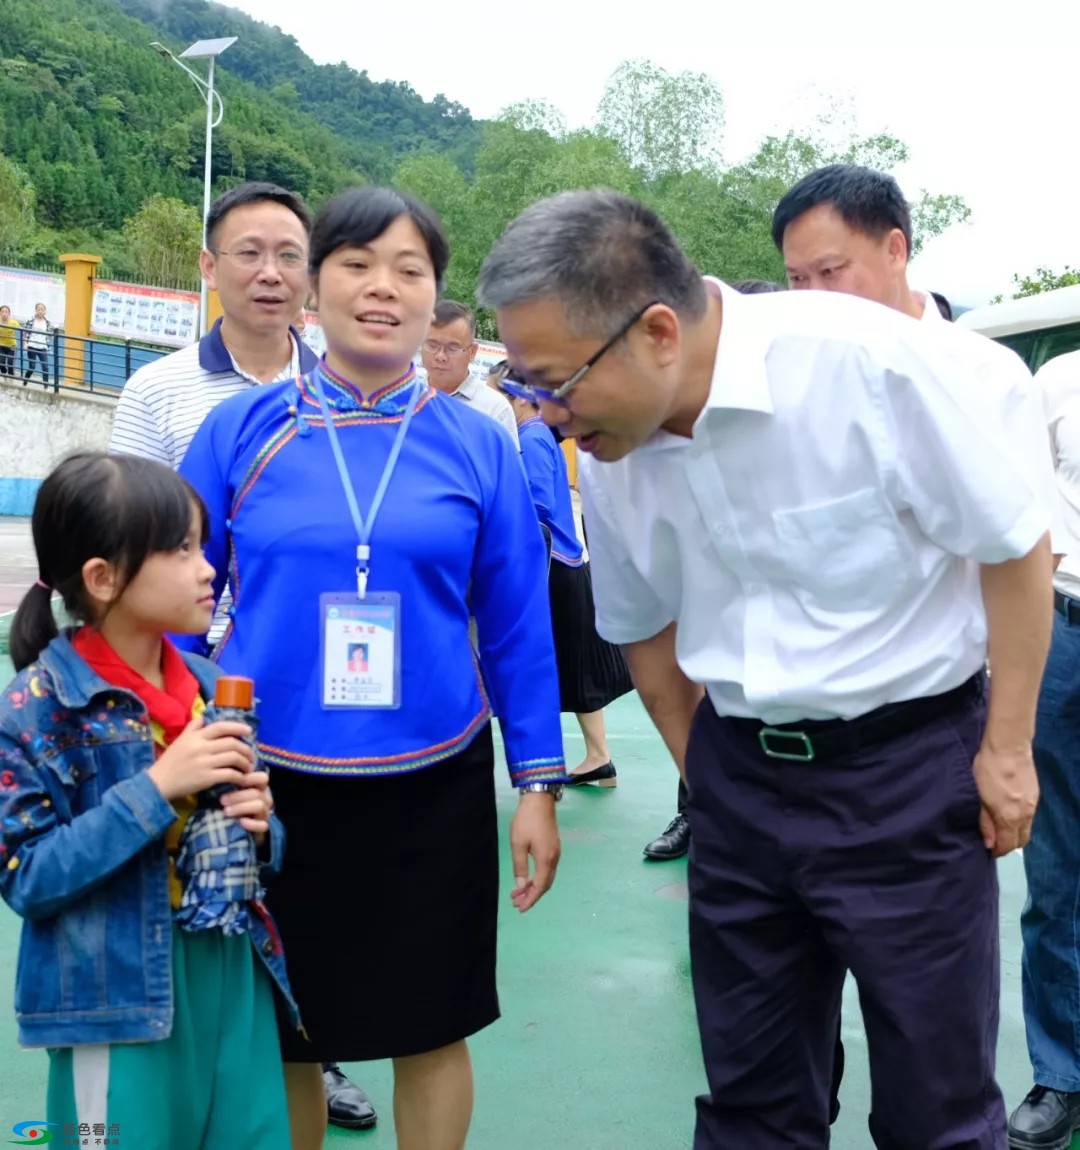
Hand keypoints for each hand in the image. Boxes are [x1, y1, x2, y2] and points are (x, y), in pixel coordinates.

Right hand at [147, 716, 254, 801]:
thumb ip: (193, 727)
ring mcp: (204, 763)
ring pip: (234, 758)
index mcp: (195, 737)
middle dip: (246, 749)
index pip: (221, 727)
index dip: (238, 727)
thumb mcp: (180, 740)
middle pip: (232, 743)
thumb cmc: (170, 761)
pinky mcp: (206, 778)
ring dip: (245, 763)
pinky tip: (241, 778)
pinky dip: (239, 776)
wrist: (158, 783)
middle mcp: (200, 748)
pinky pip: (229, 774)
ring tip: (248, 767)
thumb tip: (205, 715)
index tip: (249, 730)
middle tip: (251, 755)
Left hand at [221, 774, 272, 842]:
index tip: (232, 779)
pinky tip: (241, 823)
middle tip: (222, 800)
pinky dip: (252, 824)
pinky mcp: (262, 828)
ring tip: (226, 811)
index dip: (250, 778)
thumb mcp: (231, 791)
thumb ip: (231, 782)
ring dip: (242, 808)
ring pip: (260, 806)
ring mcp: (264, 813)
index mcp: (259, 787)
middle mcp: (264, 799)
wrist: (232, 828)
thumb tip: (222, 772)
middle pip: (258, 793)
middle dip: (239, 795)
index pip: (262, 778)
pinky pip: (263, 825)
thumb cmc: (230, 805)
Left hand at [510, 793, 560, 911]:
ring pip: (547, 877)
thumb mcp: (518, 844)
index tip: (520, 908)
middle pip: (546, 884)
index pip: (540, 887)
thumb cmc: (526, 821)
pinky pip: (548, 868)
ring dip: (534, 886)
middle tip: (516, 902)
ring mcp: (556, 852)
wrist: (540, 799)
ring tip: (519, 892)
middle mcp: (554, 858)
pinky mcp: (554, 846)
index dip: (530, 899)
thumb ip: (520, 867)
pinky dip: (538, 877)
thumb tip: (521, 885)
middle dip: (532, 895)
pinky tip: (528, 877)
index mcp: (546, 860)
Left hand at [972, 742, 1038, 856]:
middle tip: (994, 842)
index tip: (988, 851)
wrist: (1008, 747)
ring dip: (1015, 834)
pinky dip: (1020, 822)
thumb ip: (985, 821)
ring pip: (1027, 829)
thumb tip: (989, 843)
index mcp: (1009, 818)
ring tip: (1000, 829)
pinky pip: (1030, 817)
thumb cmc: (987, 770)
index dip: (998, 851)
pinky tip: (1009, 815)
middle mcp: (1025, 816)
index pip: (1008, 845)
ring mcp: (1033, 805)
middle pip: (1020, 841)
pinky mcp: (1035, 795)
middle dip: (1008, 845)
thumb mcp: (979, 797)